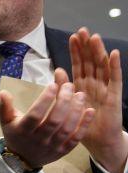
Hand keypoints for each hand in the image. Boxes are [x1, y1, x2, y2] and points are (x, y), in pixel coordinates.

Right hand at [0, 68, 93, 167]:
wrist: (23, 160)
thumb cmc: (16, 136)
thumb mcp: (6, 122)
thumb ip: (5, 107)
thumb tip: (4, 92)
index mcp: (23, 131)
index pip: (35, 115)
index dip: (45, 100)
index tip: (53, 85)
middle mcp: (38, 139)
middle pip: (54, 120)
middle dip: (64, 101)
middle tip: (69, 86)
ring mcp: (53, 146)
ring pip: (67, 128)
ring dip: (76, 110)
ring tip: (80, 95)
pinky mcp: (64, 150)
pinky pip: (76, 138)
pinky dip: (84, 125)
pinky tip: (90, 111)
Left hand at [70, 27, 127, 172]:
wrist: (98, 142)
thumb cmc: (82, 123)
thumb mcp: (68, 104)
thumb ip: (63, 87)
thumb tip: (57, 69)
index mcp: (82, 86)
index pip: (79, 64)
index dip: (77, 51)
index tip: (73, 36)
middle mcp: (95, 84)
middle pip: (91, 61)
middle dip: (87, 46)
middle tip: (83, 30)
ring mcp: (105, 89)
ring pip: (102, 67)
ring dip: (99, 52)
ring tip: (95, 37)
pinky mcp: (114, 96)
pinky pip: (115, 79)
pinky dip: (114, 67)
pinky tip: (113, 54)